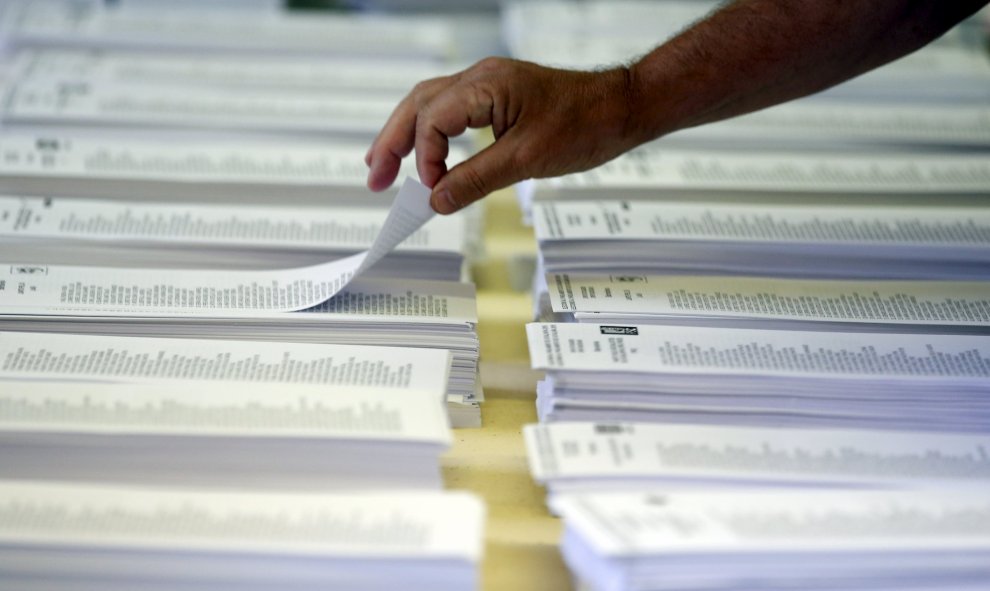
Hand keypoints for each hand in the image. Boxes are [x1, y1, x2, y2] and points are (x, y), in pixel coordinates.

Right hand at [365, 57, 637, 213]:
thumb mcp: (526, 161)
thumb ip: (476, 180)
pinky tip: (426, 154)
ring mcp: (488, 84)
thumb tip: (437, 201)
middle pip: (417, 105)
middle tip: (374, 178)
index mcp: (485, 85)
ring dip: (406, 135)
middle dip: (392, 142)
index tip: (433, 190)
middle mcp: (481, 78)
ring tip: (384, 165)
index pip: (432, 119)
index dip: (425, 158)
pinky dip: (432, 133)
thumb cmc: (585, 124)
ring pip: (430, 105)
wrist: (621, 109)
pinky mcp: (498, 96)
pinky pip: (452, 110)